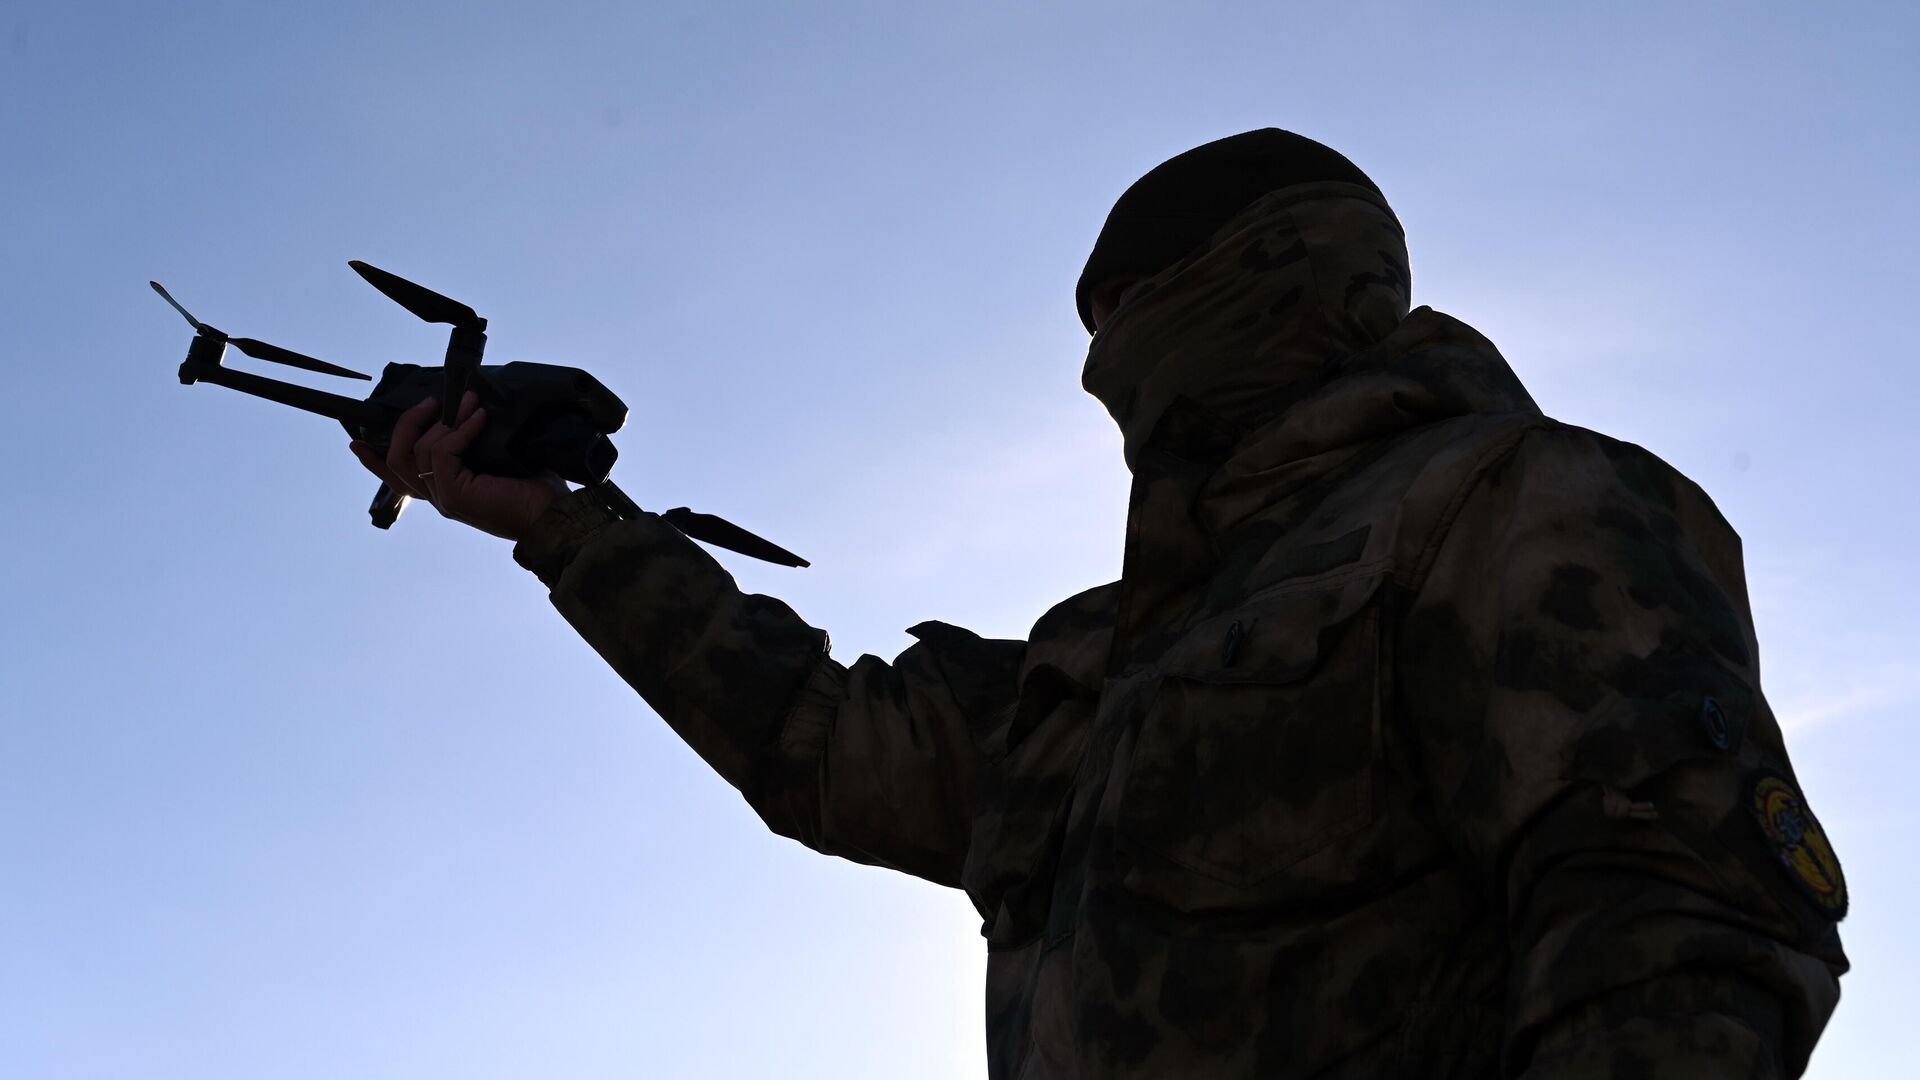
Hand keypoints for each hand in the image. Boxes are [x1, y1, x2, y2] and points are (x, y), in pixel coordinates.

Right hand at [350, 392, 567, 541]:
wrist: (555, 517)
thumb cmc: (536, 490)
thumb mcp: (499, 460)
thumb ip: (475, 443)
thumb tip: (470, 408)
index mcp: (446, 493)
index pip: (398, 479)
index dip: (372, 461)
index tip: (355, 441)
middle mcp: (440, 499)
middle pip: (397, 458)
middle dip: (408, 423)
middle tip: (431, 402)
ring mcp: (444, 498)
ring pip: (417, 451)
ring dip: (443, 419)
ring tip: (468, 402)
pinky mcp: (454, 494)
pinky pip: (442, 451)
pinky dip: (459, 429)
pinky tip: (479, 418)